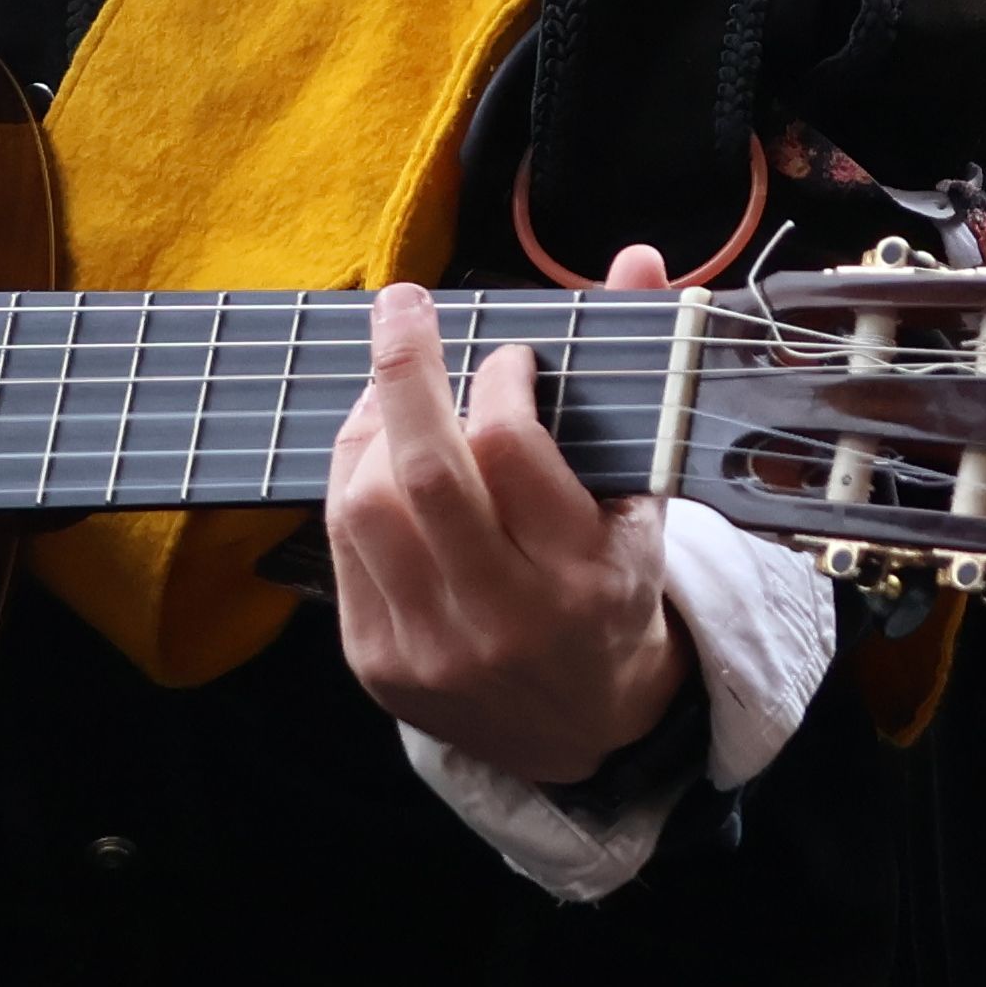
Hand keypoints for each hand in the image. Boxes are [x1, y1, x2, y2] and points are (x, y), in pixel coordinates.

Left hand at [328, 248, 691, 787]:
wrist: (585, 729)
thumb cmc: (614, 591)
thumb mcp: (643, 498)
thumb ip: (639, 374)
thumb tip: (637, 258)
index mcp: (583, 577)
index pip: (512, 451)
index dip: (500, 381)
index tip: (509, 353)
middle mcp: (503, 618)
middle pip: (425, 474)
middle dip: (405, 372)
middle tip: (403, 306)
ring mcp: (431, 647)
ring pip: (367, 507)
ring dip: (369, 426)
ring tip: (391, 387)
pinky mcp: (376, 664)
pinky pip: (342, 549)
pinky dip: (349, 482)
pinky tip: (372, 450)